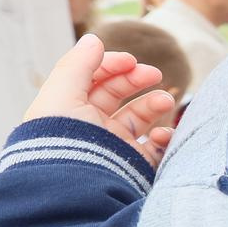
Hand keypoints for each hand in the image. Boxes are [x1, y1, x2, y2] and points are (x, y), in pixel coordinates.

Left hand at [22, 33, 177, 164]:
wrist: (74, 187)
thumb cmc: (62, 139)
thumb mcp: (62, 94)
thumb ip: (78, 63)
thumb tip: (94, 40)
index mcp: (71, 110)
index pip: (94, 80)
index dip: (112, 65)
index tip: (131, 61)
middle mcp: (91, 128)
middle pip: (118, 95)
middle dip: (137, 79)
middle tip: (153, 75)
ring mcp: (113, 146)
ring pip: (141, 117)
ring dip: (155, 103)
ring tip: (164, 101)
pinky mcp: (133, 165)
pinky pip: (156, 148)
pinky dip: (165, 137)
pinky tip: (162, 134)